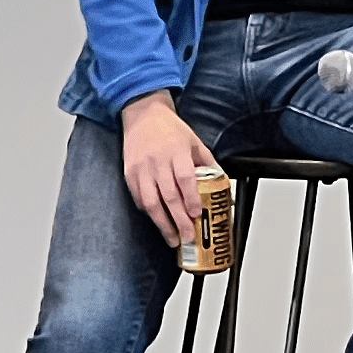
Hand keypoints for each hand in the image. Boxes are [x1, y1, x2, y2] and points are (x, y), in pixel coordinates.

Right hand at [116, 94, 217, 248]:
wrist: (143, 115)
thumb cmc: (170, 129)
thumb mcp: (194, 142)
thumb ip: (208, 164)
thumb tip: (223, 185)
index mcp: (177, 152)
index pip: (184, 179)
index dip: (191, 198)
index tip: (197, 214)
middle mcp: (158, 161)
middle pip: (169, 196)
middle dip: (179, 220)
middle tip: (188, 237)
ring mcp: (142, 169)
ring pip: (151, 202)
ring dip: (162, 223)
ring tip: (172, 237)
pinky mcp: (130, 174)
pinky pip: (139, 198)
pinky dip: (149, 212)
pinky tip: (158, 220)